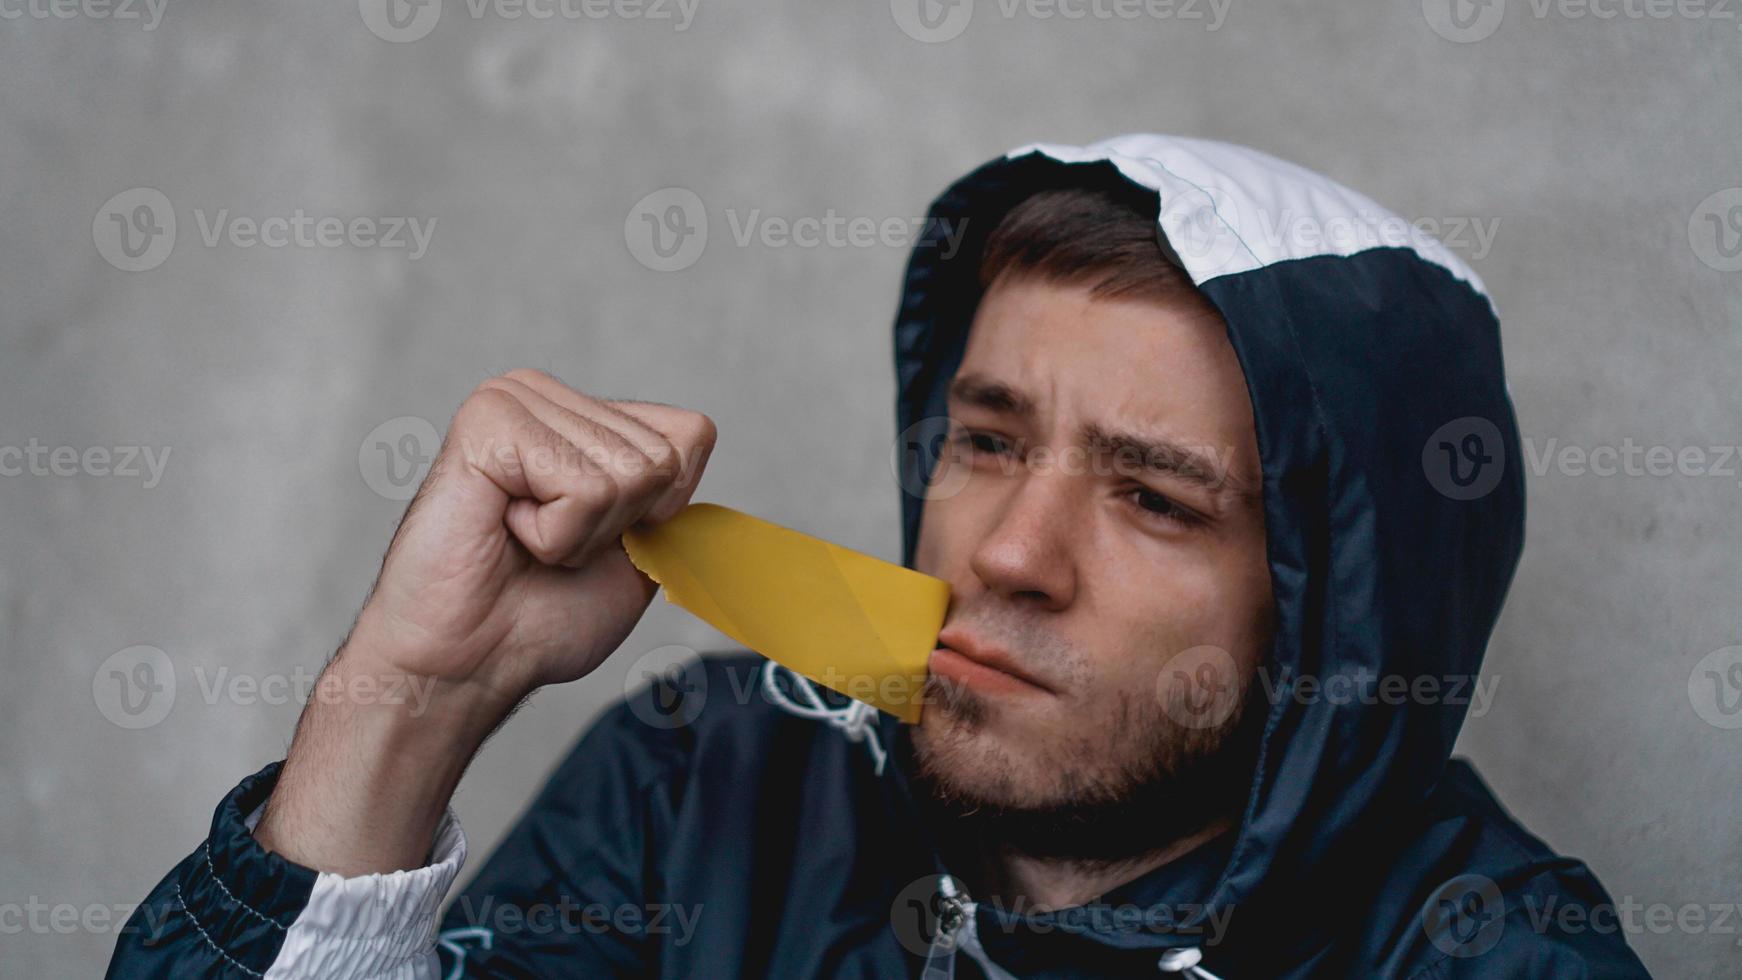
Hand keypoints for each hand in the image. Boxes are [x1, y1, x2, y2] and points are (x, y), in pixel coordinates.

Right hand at [255, 370, 714, 874]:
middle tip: (546, 546)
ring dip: (581, 532)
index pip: (691, 435)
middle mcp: (546, 396)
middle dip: (616, 525)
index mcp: (581, 417)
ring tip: (523, 540)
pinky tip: (505, 531)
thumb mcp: (638, 554)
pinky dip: (556, 532)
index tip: (593, 538)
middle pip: (664, 456)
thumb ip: (674, 501)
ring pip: (629, 471)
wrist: (468, 664)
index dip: (662, 506)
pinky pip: (583, 485)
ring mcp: (515, 400)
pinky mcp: (489, 423)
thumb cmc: (536, 617)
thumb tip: (712, 460)